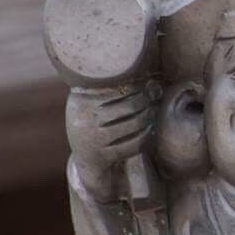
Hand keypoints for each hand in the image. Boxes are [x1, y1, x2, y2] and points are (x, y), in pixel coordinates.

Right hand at [66, 83, 156, 200]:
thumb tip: (145, 77)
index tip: (144, 85)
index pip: (117, 90)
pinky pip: (134, 144)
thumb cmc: (90, 120)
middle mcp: (85, 122)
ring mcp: (95, 141)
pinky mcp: (104, 157)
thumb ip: (106, 88)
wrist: (83, 157)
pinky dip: (146, 135)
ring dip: (149, 116)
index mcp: (81, 103)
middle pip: (129, 107)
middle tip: (151, 98)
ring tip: (152, 110)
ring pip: (134, 125)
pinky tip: (150, 128)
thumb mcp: (88, 102)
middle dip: (145, 101)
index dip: (136, 87)